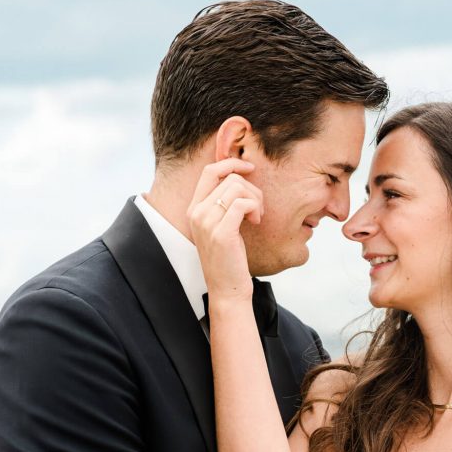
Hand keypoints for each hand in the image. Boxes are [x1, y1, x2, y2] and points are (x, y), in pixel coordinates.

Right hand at [186, 158, 263, 300]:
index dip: (232, 162)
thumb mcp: (223, 225)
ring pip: (237, 187)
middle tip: (257, 209)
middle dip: (251, 188)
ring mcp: (206, 222)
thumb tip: (242, 176)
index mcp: (194, 208)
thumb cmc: (230, 258)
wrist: (227, 289)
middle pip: (229, 177)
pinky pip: (242, 203)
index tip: (250, 168)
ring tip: (256, 217)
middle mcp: (197, 213)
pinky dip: (255, 208)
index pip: (210, 170)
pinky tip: (256, 222)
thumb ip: (225, 202)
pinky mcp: (221, 233)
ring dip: (255, 199)